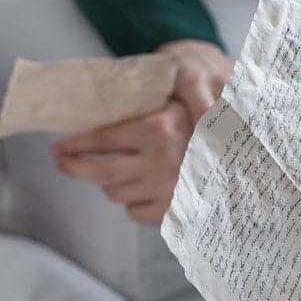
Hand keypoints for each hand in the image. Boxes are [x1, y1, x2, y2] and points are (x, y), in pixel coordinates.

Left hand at [51, 40, 229, 224]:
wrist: (244, 131)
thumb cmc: (199, 100)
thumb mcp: (172, 89)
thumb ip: (136, 103)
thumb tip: (84, 120)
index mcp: (158, 128)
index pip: (100, 140)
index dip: (72, 144)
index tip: (56, 147)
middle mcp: (163, 160)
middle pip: (99, 174)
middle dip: (73, 168)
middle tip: (61, 162)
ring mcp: (170, 188)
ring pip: (115, 193)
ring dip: (108, 181)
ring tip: (116, 166)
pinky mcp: (178, 208)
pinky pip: (135, 212)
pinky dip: (132, 200)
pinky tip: (140, 183)